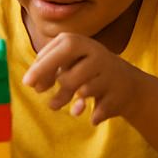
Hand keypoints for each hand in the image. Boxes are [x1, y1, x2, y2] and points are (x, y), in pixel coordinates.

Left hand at [22, 33, 143, 123]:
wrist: (128, 85)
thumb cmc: (89, 72)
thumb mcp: (71, 63)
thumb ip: (50, 68)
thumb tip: (33, 83)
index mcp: (84, 44)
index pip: (62, 47)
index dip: (42, 65)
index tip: (28, 82)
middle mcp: (99, 55)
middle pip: (71, 66)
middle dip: (50, 75)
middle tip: (36, 91)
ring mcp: (111, 75)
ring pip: (83, 89)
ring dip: (63, 98)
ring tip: (55, 103)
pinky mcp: (118, 95)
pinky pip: (97, 110)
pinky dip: (88, 114)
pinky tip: (86, 113)